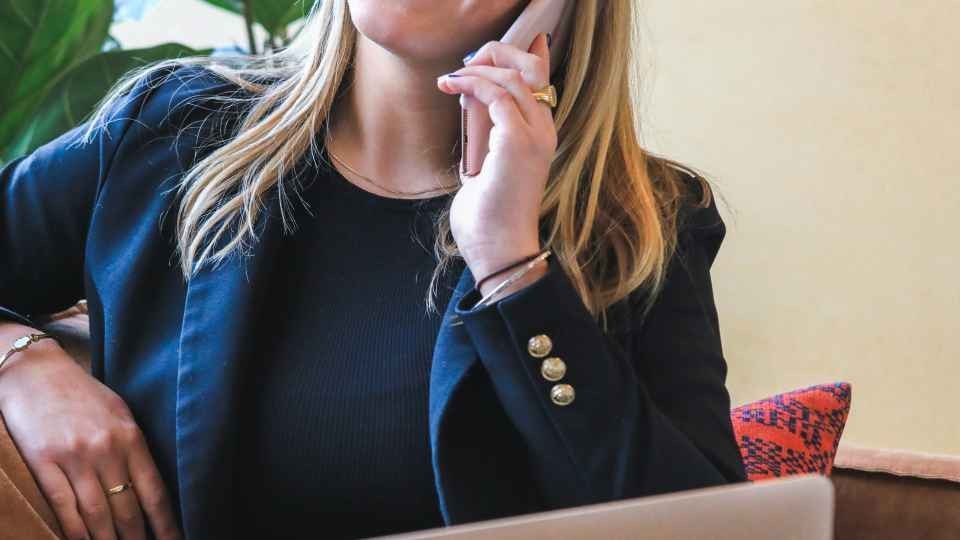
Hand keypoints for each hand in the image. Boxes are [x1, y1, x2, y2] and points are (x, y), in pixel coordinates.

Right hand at [0, 332, 180, 539]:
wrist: (35, 371)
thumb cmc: (80, 392)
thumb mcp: (119, 412)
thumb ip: (134, 445)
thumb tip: (147, 481)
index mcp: (130, 437)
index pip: (154, 491)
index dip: (166, 522)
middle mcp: (106, 450)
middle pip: (128, 508)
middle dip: (138, 537)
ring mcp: (75, 458)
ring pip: (98, 513)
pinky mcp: (44, 462)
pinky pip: (64, 506)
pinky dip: (76, 531)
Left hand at [436, 33, 555, 291]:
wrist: (499, 248)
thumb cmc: (489, 218)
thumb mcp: (486, 168)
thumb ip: (484, 138)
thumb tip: (469, 107)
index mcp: (541, 138)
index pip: (540, 83)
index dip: (522, 58)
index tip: (488, 54)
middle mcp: (544, 132)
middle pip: (529, 70)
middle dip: (494, 57)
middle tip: (463, 66)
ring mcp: (534, 136)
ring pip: (513, 77)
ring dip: (478, 68)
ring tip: (451, 77)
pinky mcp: (517, 141)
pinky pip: (496, 94)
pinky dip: (471, 83)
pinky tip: (451, 85)